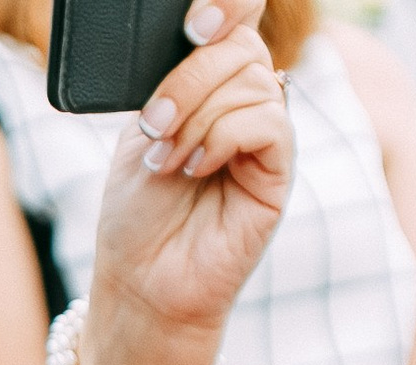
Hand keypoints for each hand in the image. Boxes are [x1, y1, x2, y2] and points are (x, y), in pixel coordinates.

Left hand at [82, 1, 294, 364]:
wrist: (142, 285)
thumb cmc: (137, 215)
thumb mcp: (143, 130)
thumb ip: (174, 79)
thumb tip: (204, 29)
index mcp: (212, 87)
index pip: (237, 22)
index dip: (226, 7)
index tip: (192, 20)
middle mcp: (246, 105)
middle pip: (238, 46)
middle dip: (185, 80)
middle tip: (152, 128)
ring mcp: (266, 138)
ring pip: (248, 81)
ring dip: (193, 116)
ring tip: (167, 160)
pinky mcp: (279, 171)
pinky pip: (265, 121)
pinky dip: (220, 138)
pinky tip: (194, 169)